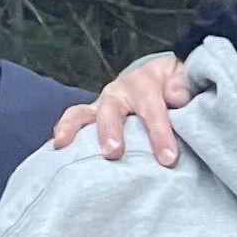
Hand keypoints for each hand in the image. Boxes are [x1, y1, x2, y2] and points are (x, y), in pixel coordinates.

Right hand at [48, 52, 196, 165]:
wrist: (158, 78)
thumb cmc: (173, 85)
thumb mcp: (182, 78)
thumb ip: (182, 86)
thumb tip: (175, 97)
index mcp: (144, 82)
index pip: (151, 108)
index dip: (159, 133)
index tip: (168, 159)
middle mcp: (118, 92)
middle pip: (112, 110)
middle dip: (112, 131)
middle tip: (114, 153)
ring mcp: (101, 105)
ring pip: (82, 113)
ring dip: (73, 129)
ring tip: (64, 145)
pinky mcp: (91, 117)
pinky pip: (72, 121)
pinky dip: (62, 132)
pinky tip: (54, 149)